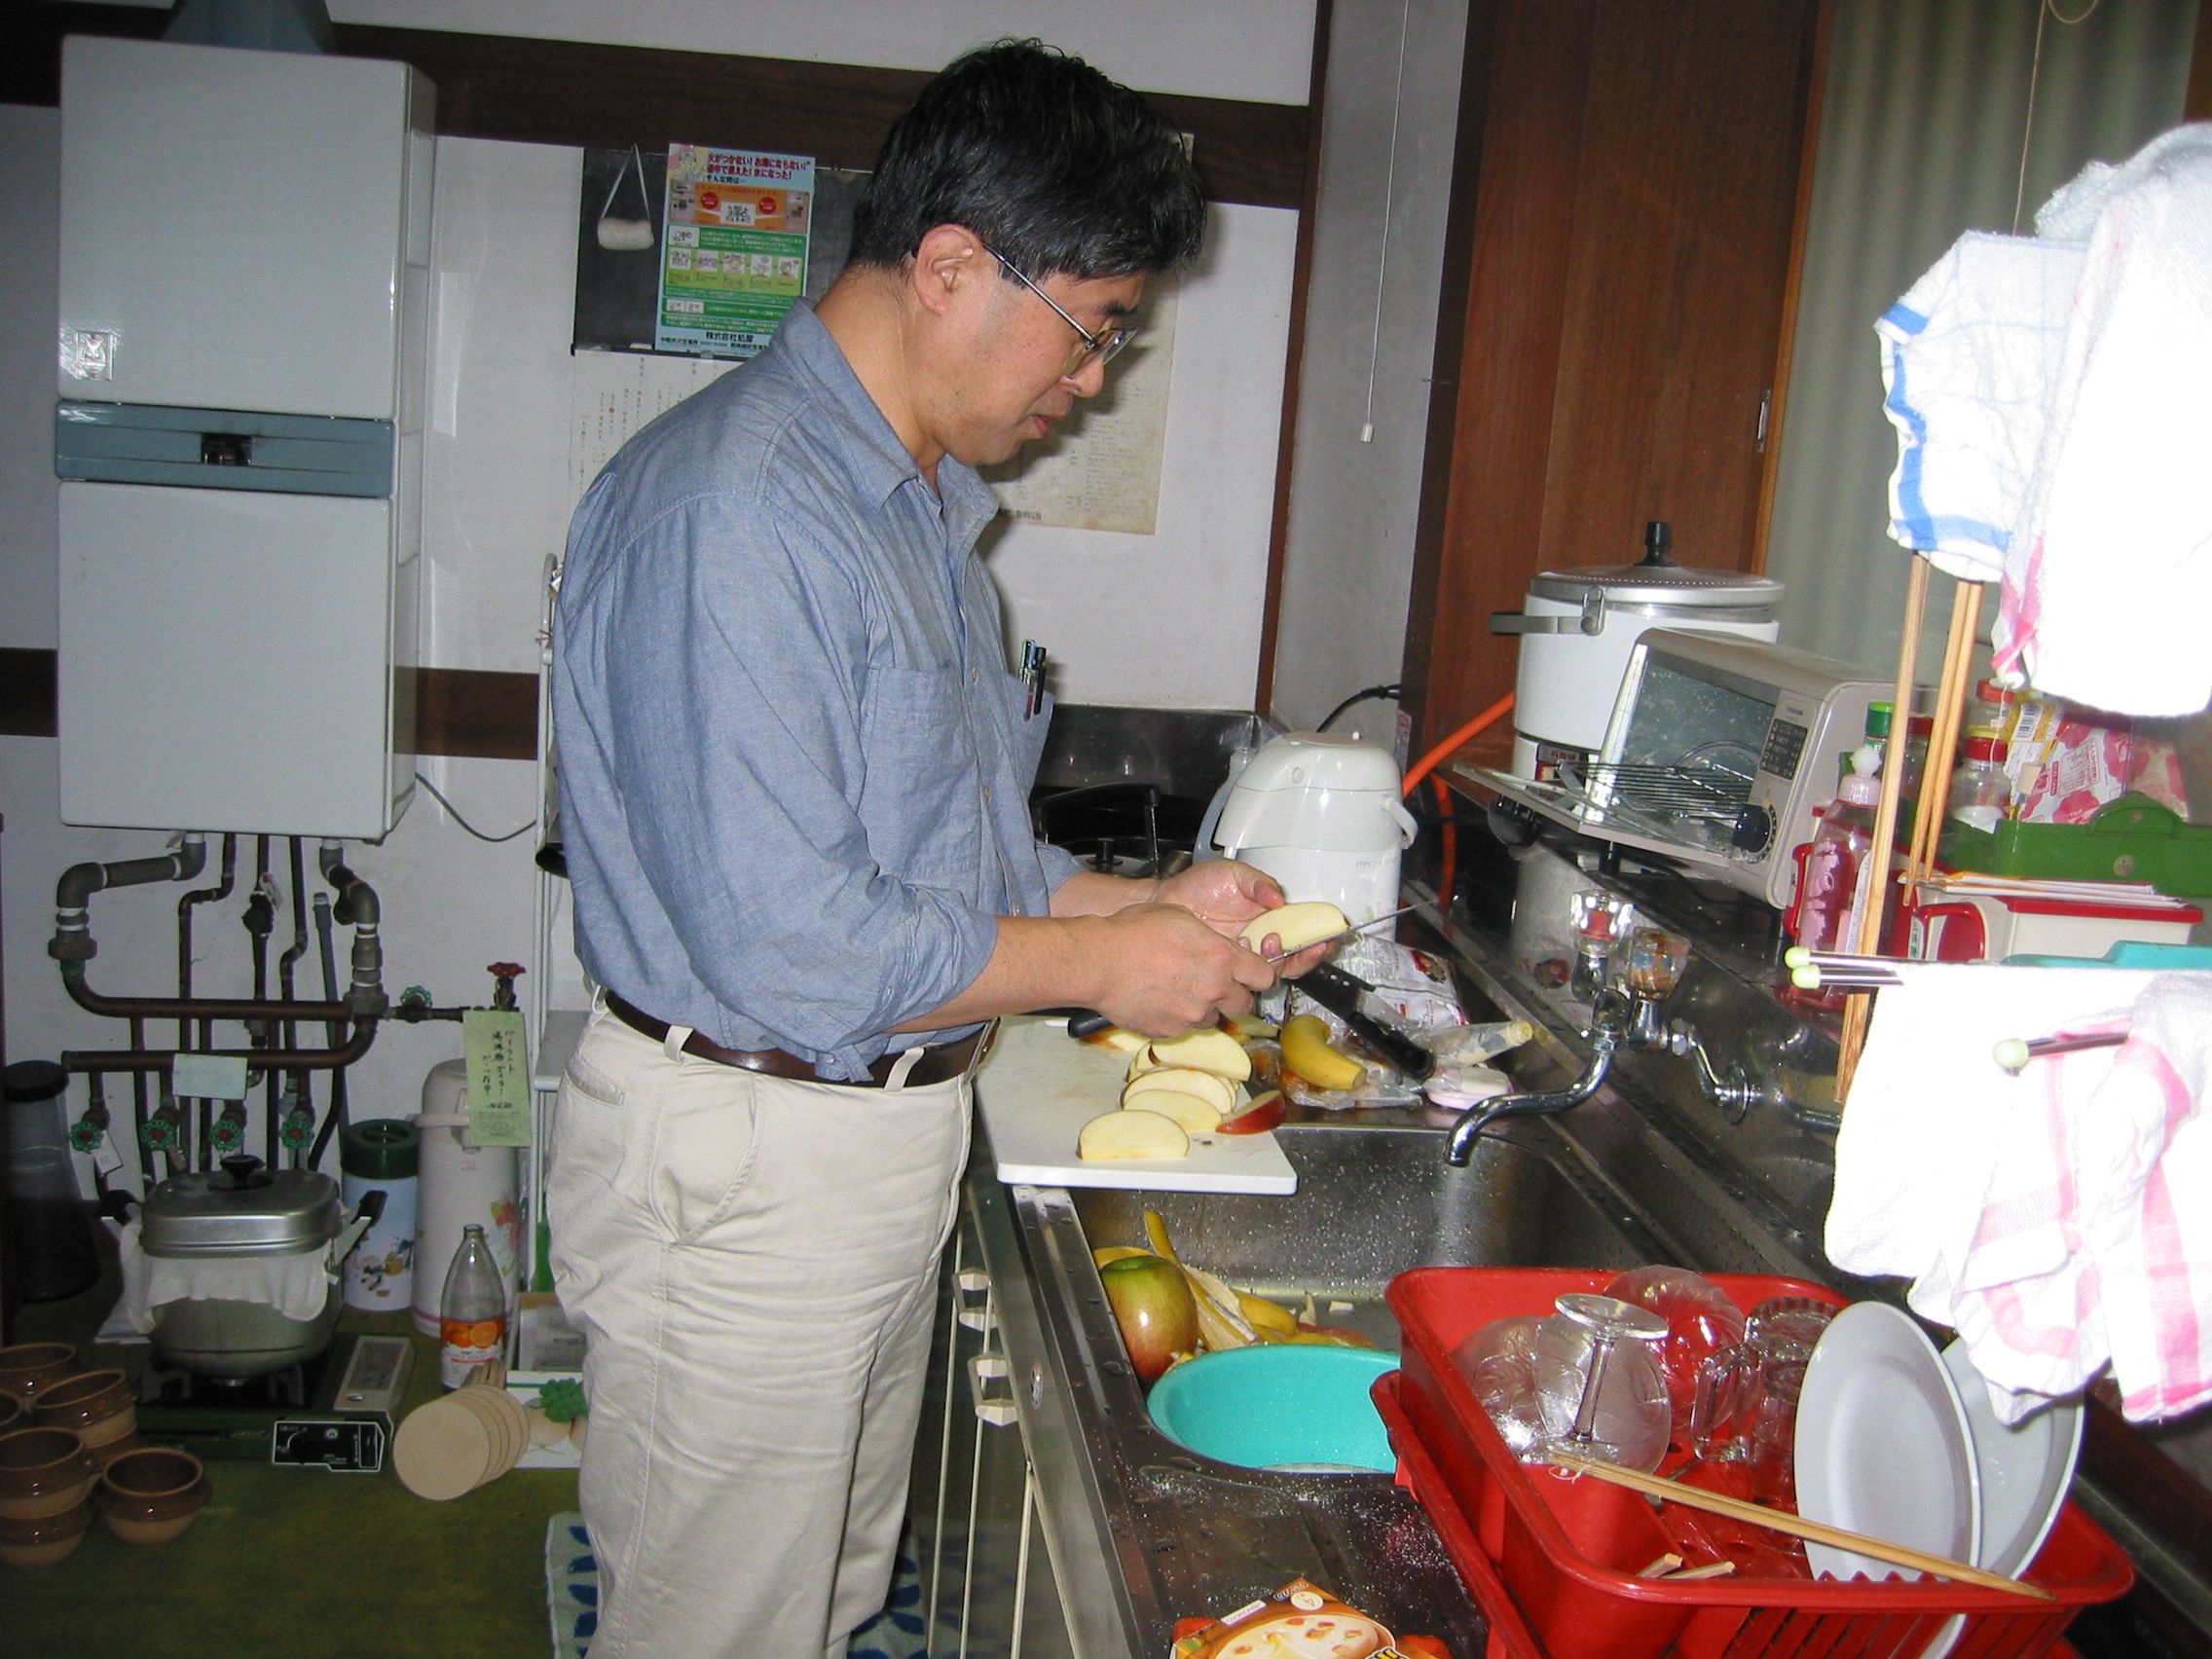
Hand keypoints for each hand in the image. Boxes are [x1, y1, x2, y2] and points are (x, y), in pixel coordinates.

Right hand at [1082, 903, 1279, 1036]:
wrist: (1099, 962)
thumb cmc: (1132, 933)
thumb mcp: (1180, 916)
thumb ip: (1208, 937)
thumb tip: (1217, 946)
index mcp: (1222, 957)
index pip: (1264, 975)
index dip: (1257, 973)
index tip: (1250, 972)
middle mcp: (1214, 989)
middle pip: (1244, 1003)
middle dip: (1233, 995)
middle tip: (1215, 984)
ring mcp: (1193, 1014)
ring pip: (1213, 1017)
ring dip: (1205, 1007)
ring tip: (1180, 990)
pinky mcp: (1172, 1031)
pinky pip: (1184, 1027)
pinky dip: (1178, 1017)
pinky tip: (1161, 1000)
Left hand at [1155, 860, 1331, 978]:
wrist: (1166, 902)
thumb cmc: (1198, 886)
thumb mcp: (1235, 874)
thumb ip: (1259, 883)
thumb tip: (1280, 899)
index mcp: (1270, 915)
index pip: (1302, 930)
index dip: (1317, 937)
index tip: (1326, 938)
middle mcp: (1262, 936)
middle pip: (1294, 957)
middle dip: (1305, 955)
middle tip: (1305, 947)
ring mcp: (1246, 953)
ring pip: (1274, 969)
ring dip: (1279, 959)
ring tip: (1268, 940)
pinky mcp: (1228, 965)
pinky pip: (1247, 973)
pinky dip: (1251, 964)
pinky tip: (1243, 946)